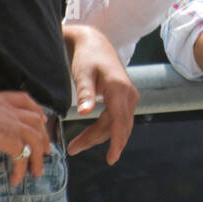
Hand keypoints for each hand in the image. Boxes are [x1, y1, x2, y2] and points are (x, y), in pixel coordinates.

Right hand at [0, 90, 49, 186]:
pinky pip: (23, 159)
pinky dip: (22, 170)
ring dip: (38, 157)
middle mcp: (14, 111)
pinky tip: (17, 180)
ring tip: (36, 171)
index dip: (35, 111)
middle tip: (46, 148)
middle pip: (37, 122)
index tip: (40, 119)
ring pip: (36, 142)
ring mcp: (17, 126)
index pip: (26, 101)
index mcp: (2, 99)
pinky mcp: (14, 142)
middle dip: (43, 136)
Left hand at [63, 23, 138, 163]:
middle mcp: (129, 94)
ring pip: (116, 125)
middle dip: (96, 140)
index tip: (111, 159)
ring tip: (75, 145)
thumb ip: (85, 93)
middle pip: (116, 126)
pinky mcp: (125, 99)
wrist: (95, 43)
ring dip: (98, 136)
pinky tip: (89, 135)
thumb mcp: (82, 73)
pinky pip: (116, 120)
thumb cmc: (87, 57)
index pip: (121, 121)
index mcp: (120, 89)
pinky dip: (103, 129)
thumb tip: (85, 113)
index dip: (117, 142)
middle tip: (73, 149)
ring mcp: (129, 97)